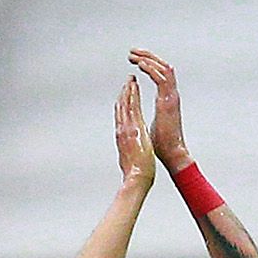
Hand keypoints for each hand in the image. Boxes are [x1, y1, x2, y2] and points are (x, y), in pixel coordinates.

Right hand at [114, 75, 157, 192]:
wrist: (136, 178)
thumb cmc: (135, 173)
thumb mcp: (129, 159)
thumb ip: (128, 151)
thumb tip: (128, 151)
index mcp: (122, 137)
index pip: (121, 117)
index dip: (122, 104)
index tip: (126, 94)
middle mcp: (121, 130)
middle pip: (121, 107)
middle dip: (124, 93)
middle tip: (127, 81)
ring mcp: (127, 128)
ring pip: (125, 104)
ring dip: (128, 90)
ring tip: (131, 79)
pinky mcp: (134, 127)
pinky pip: (133, 106)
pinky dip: (133, 94)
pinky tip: (134, 85)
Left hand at [126, 49, 187, 168]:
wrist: (171, 154)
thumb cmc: (161, 145)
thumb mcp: (149, 125)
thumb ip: (143, 116)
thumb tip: (135, 117)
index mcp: (165, 100)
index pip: (160, 75)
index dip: (147, 65)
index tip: (134, 59)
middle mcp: (171, 96)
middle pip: (163, 67)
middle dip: (147, 57)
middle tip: (132, 52)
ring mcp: (171, 98)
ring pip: (164, 69)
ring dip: (148, 60)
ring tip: (134, 55)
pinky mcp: (169, 102)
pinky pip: (162, 79)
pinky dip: (151, 70)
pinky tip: (140, 65)